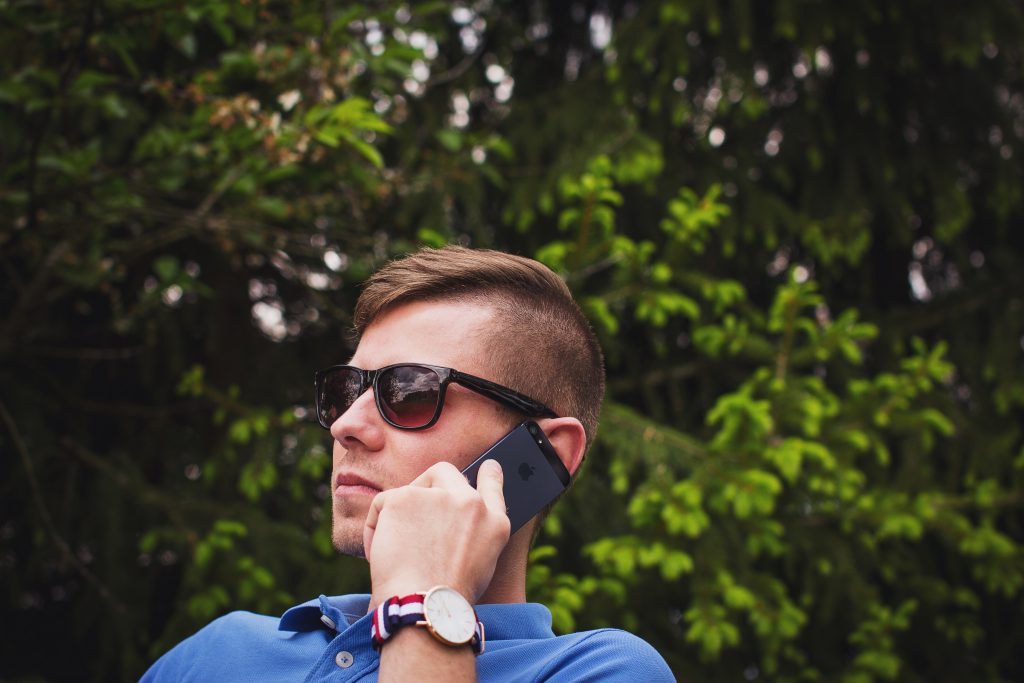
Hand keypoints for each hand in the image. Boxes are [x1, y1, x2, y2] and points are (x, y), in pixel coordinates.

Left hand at [364, 459, 510, 604]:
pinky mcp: (405, 497)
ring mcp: (439, 496)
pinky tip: (379, 551)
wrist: (426, 605)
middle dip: (426, 486)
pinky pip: (383, 503)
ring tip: (396, 552)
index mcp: (494, 523)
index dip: (489, 474)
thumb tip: (449, 527)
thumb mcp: (480, 566)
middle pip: (445, 473)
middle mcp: (471, 503)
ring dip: (398, 516)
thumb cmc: (446, 599)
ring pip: (410, 491)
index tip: (488, 467)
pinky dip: (375, 526)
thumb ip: (472, 536)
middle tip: (411, 515)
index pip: (493, 485)